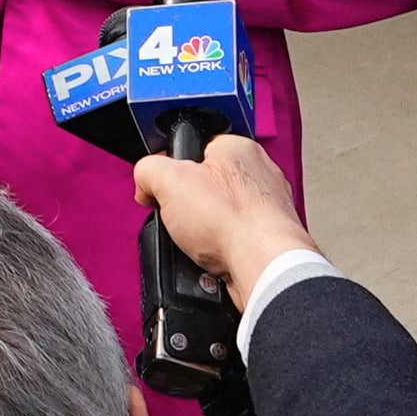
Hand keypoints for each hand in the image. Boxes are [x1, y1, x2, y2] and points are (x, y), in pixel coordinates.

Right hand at [131, 132, 314, 303]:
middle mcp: (259, 173)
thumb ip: (148, 170)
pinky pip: (232, 239)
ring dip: (201, 231)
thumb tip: (146, 183)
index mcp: (238, 148)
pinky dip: (219, 250)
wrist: (264, 267)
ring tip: (199, 240)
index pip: (194, 149)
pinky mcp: (270, 237)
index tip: (163, 188)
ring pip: (217, 215)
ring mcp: (267, 206)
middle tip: (180, 217)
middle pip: (205, 184)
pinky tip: (215, 255)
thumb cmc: (231, 221)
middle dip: (186, 204)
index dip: (171, 168)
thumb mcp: (167, 180)